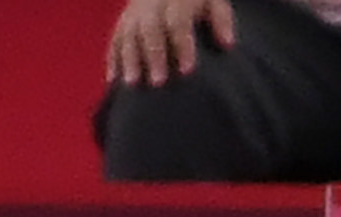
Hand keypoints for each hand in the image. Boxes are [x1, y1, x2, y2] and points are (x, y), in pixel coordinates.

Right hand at [108, 0, 235, 85]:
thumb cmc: (196, 0)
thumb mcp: (213, 1)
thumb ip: (221, 19)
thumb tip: (227, 44)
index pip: (178, 21)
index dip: (182, 45)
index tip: (188, 71)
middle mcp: (152, 3)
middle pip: (150, 29)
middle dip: (153, 56)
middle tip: (158, 83)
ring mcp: (135, 12)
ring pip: (128, 34)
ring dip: (129, 60)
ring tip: (131, 84)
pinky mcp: (123, 21)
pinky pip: (115, 39)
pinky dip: (113, 60)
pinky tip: (113, 81)